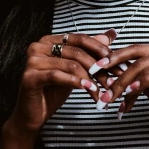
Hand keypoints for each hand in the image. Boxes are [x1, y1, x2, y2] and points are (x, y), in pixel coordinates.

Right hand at [4, 29, 118, 134]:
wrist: (33, 114)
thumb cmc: (53, 91)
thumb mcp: (75, 69)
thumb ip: (90, 52)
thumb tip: (111, 34)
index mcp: (49, 40)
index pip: (80, 39)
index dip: (101, 50)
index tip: (118, 64)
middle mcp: (39, 46)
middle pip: (77, 52)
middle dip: (99, 67)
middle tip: (114, 81)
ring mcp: (32, 60)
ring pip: (70, 64)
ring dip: (91, 79)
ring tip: (104, 90)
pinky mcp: (30, 76)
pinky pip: (58, 76)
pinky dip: (77, 83)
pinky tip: (90, 90)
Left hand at [92, 43, 148, 139]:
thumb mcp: (148, 89)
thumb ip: (133, 79)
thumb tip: (107, 75)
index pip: (135, 49)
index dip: (113, 56)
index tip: (94, 68)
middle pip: (138, 55)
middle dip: (115, 69)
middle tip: (97, 81)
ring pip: (146, 65)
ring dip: (125, 81)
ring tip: (110, 96)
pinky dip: (143, 82)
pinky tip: (130, 92)